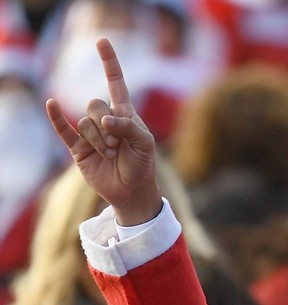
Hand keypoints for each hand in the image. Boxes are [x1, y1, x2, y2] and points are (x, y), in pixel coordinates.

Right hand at [45, 37, 161, 223]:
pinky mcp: (77, 147)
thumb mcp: (144, 143)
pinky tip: (51, 104)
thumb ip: (128, 126)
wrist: (132, 190)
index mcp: (124, 113)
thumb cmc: (142, 164)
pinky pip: (64, 129)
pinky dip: (57, 117)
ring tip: (110, 154)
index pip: (115, 82)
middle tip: (117, 144)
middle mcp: (105, 119)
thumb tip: (105, 120)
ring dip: (99, 139)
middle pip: (95, 104)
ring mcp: (89, 132)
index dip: (109, 62)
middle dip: (107, 125)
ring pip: (85, 122)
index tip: (102, 41)